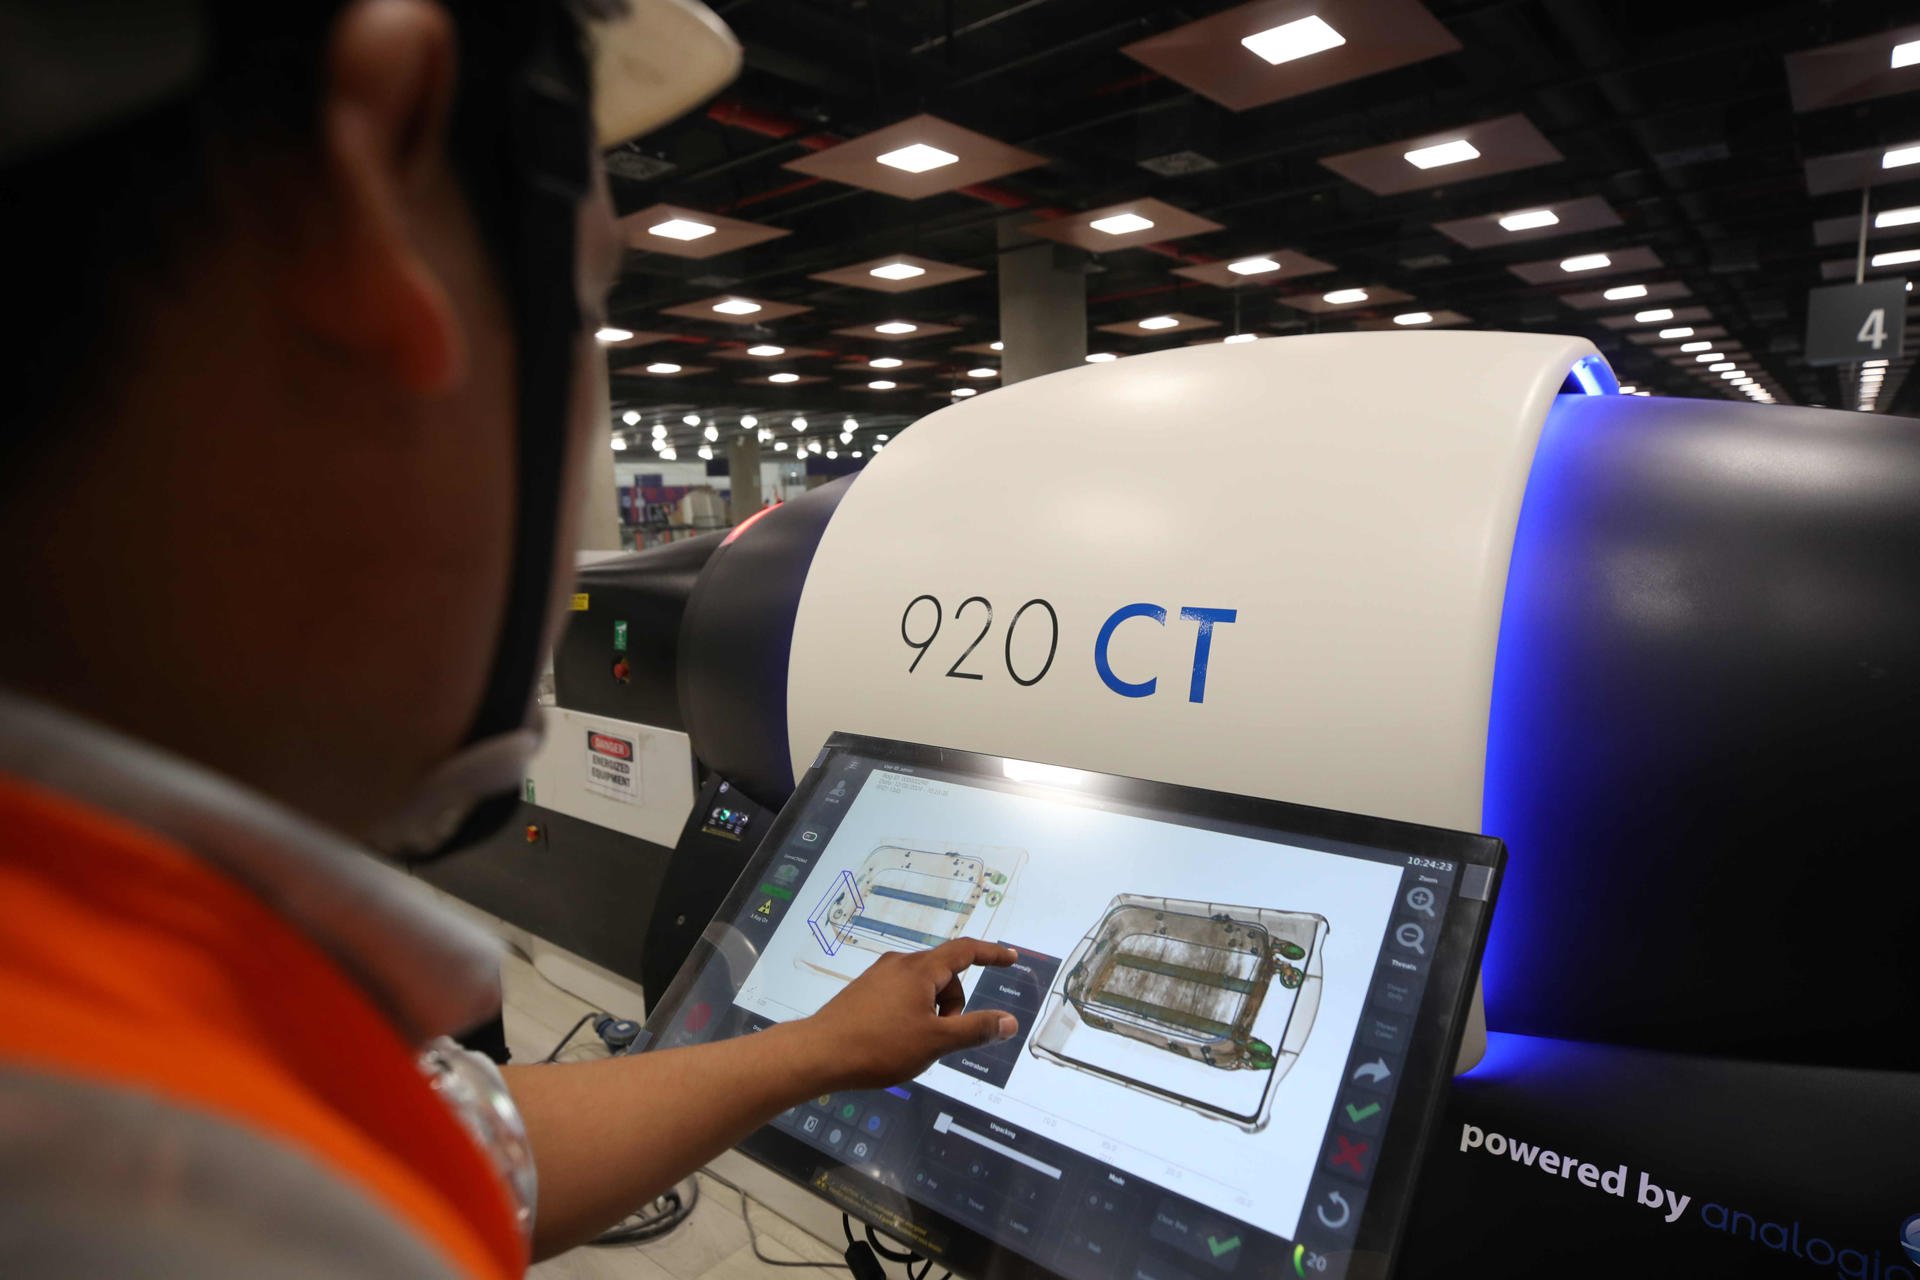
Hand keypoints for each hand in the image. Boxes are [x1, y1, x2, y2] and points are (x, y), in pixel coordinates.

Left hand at [783, 938, 1020, 1091]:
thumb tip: (1010, 1021)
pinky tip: (897, 1041)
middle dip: (955, 1004)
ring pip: (923, 987)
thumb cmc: (880, 1047)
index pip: (966, 951)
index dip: (992, 954)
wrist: (818, 1054)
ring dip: (933, 1012)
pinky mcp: (864, 992)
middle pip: (944, 974)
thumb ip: (975, 1030)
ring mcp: (879, 977)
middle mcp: (899, 964)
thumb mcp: (935, 1042)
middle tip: (943, 1039)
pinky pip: (902, 995)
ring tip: (916, 1044)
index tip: (1011, 958)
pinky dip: (913, 1013)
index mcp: (920, 969)